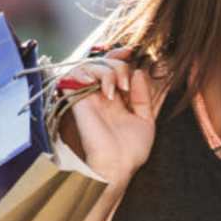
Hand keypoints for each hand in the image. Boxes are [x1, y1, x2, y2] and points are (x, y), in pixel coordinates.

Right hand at [59, 54, 155, 185]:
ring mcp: (88, 96)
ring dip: (108, 69)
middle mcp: (100, 95)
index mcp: (116, 99)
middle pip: (104, 62)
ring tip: (118, 87)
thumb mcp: (145, 119)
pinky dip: (92, 73)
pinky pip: (75, 73)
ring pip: (91, 64)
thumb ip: (143, 95)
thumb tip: (139, 72)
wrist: (117, 166)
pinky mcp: (76, 99)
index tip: (133, 54)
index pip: (114, 68)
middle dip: (118, 64)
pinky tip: (107, 90)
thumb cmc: (131, 149)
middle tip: (127, 84)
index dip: (122, 56)